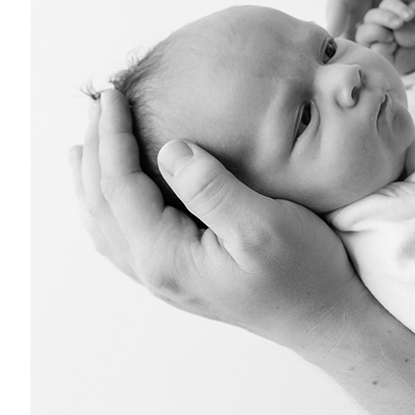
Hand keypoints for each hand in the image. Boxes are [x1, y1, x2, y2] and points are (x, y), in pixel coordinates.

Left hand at [74, 84, 362, 347]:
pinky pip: (123, 241)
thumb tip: (169, 150)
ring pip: (104, 225)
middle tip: (99, 105)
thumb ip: (211, 188)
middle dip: (95, 149)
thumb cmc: (306, 274)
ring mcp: (165, 279)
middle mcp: (156, 271)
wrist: (328, 320)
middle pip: (101, 203)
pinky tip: (113, 199)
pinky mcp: (181, 278)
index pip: (118, 185)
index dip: (111, 135)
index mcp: (167, 256)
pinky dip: (106, 210)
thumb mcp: (264, 225)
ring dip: (92, 181)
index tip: (113, 95)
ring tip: (85, 147)